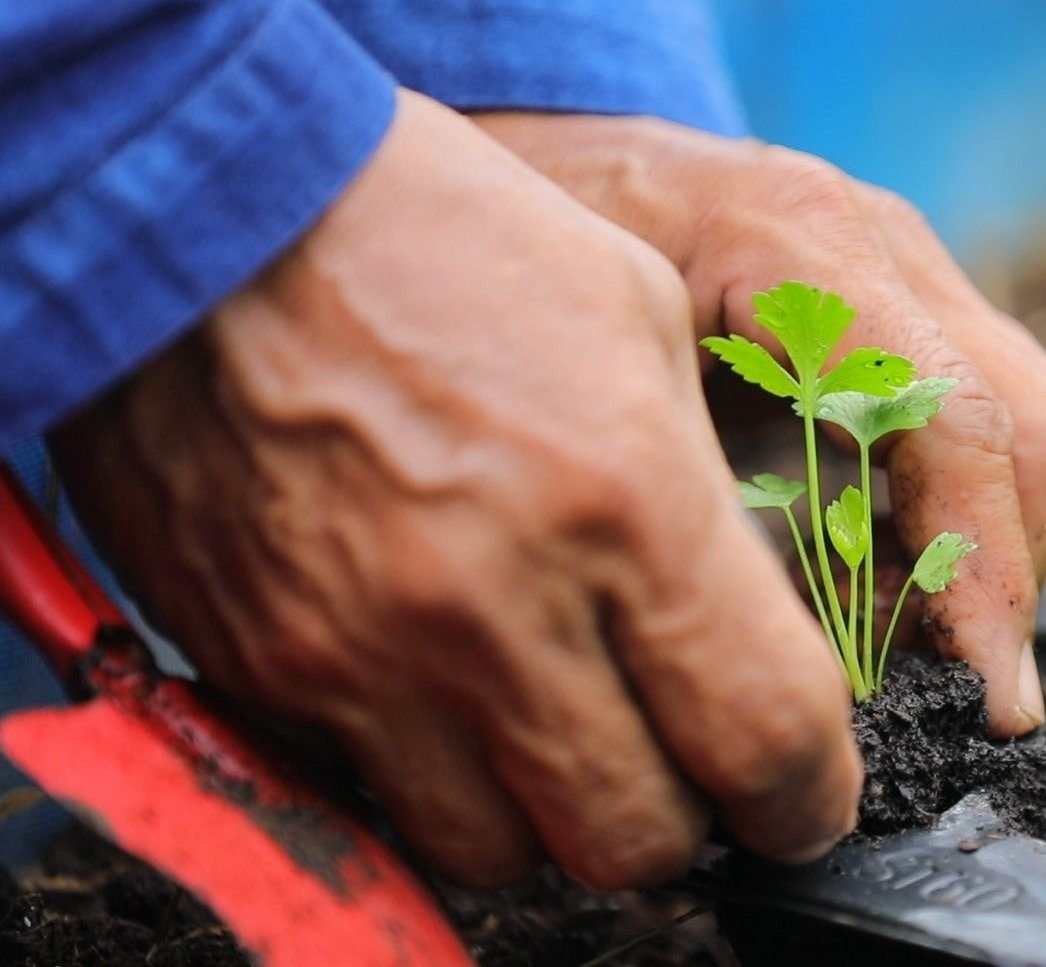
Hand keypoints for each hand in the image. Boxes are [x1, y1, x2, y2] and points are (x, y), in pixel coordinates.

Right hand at [50, 92, 860, 887]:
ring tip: (565, 730)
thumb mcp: (639, 321)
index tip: (806, 792)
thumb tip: (752, 631)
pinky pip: (380, 802)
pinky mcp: (268, 669)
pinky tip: (457, 701)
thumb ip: (708, 497)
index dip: (808, 793)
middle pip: (637, 840)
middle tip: (688, 760)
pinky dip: (440, 782)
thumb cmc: (453, 239)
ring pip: (505, 855)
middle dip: (688, 813)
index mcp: (626, 500)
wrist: (217, 210)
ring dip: (556, 814)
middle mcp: (499, 602)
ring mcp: (368, 653)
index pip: (763, 737)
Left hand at [472, 114, 1045, 736]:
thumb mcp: (583, 376)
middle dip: (1001, 575)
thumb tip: (769, 665)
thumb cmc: (520, 263)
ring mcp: (915, 275)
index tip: (990, 701)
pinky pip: (994, 437)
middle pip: (1045, 437)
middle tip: (902, 658)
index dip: (985, 573)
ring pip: (1044, 443)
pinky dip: (955, 523)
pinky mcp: (917, 313)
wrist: (534, 160)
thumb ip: (687, 493)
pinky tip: (862, 561)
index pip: (959, 420)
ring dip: (983, 555)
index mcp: (803, 246)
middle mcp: (888, 250)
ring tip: (865, 611)